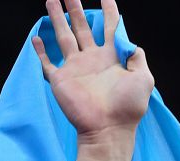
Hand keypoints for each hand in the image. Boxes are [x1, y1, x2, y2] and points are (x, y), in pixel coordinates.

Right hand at [32, 0, 153, 140]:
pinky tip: (36, 37)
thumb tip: (130, 43)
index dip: (109, 11)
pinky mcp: (61, 79)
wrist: (108, 130)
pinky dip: (40, 50)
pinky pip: (47, 62)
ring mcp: (76, 68)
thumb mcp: (143, 79)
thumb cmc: (128, 107)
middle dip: (77, 9)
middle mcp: (93, 59)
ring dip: (58, 18)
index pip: (111, 27)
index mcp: (112, 57)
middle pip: (83, 27)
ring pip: (64, 36)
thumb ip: (137, 57)